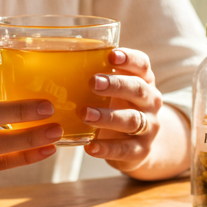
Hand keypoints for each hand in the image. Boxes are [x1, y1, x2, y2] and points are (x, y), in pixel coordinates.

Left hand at [81, 47, 164, 173]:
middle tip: (93, 82)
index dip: (129, 59)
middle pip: (138, 89)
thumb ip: (96, 78)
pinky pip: (125, 150)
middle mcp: (150, 101)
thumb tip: (55, 64)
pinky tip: (90, 147)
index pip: (142, 65)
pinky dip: (107, 149)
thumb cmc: (117, 108)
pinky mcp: (141, 150)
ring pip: (132, 120)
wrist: (137, 145)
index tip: (112, 55)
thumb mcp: (113, 91)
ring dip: (108, 117)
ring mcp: (149, 127)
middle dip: (116, 85)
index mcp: (143, 81)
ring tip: (85, 114)